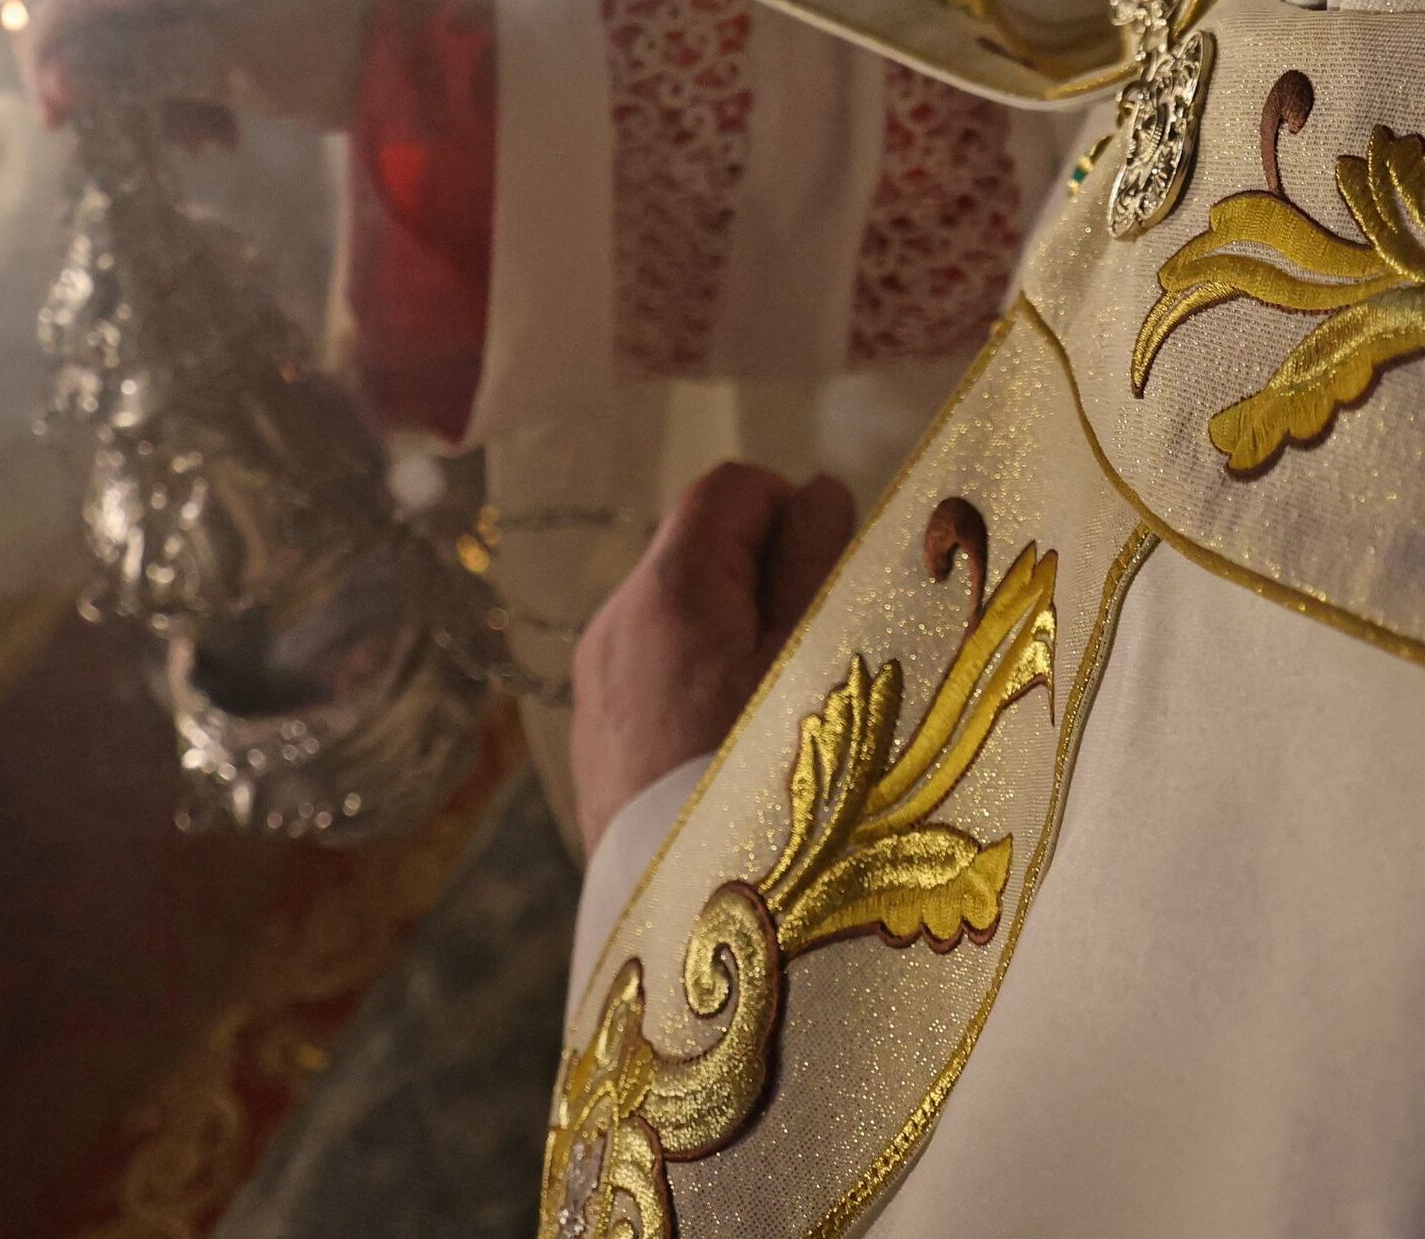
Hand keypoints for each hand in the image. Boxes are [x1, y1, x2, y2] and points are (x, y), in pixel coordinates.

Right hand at [23, 0, 383, 143]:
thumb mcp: (233, 64)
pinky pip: (202, 25)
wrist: (449, 45)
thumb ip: (139, 65)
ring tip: (204, 142)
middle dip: (124, 77)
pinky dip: (202, 76)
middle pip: (124, 1)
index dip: (59, 48)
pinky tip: (227, 129)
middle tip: (138, 141)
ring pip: (161, 21)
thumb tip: (57, 80)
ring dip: (166, 86)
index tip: (56, 120)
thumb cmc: (341, 46)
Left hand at [569, 461, 856, 852]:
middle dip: (766, 589)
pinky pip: (656, 684)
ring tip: (775, 726)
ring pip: (682, 624)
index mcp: (667, 590)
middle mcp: (613, 627)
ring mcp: (596, 693)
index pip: (732, 489)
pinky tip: (732, 766)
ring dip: (736, 646)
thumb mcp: (824, 657)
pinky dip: (700, 697)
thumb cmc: (779, 783)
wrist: (702, 934)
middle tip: (812, 668)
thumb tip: (814, 491)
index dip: (794, 520)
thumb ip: (820, 558)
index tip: (829, 593)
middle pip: (703, 555)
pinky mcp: (595, 752)